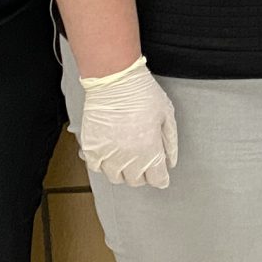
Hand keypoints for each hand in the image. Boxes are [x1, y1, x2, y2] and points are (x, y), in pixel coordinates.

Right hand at [77, 59, 178, 187]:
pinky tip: (109, 152)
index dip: (161, 177)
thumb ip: (170, 142)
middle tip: (144, 159)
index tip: (160, 172)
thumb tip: (170, 162)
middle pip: (136, 181)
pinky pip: (96, 167)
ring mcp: (107, 154)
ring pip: (115, 177)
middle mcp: (128, 158)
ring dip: (122, 170)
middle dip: (143, 173)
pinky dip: (102, 163)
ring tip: (125, 156)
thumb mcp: (166, 114)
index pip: (157, 180)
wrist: (114, 80)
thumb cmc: (142, 93)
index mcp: (149, 151)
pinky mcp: (91, 147)